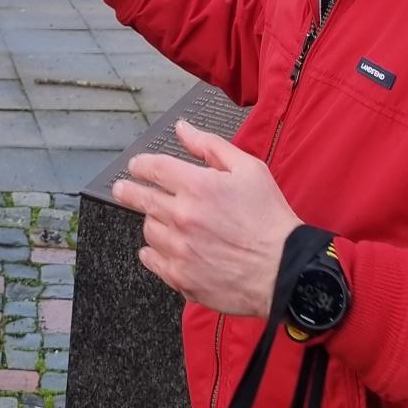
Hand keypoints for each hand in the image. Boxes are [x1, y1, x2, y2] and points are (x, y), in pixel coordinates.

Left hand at [113, 119, 303, 316]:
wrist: (284, 269)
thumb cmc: (270, 219)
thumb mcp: (249, 169)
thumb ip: (210, 146)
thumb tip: (183, 129)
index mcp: (198, 186)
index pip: (154, 168)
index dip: (141, 164)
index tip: (136, 166)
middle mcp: (182, 217)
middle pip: (141, 198)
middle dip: (128, 190)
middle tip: (122, 189)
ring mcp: (179, 249)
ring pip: (148, 230)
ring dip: (153, 222)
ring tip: (164, 222)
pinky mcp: (181, 277)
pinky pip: (152, 261)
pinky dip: (152, 253)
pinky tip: (159, 249)